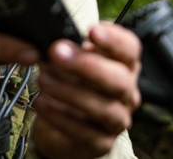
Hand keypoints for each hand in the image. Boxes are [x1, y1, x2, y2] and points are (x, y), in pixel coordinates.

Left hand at [30, 22, 141, 158]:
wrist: (61, 120)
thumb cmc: (70, 81)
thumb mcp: (69, 58)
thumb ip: (68, 47)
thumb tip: (56, 40)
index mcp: (123, 64)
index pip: (130, 49)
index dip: (114, 39)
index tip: (92, 30)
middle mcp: (126, 92)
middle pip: (119, 80)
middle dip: (86, 65)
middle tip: (57, 53)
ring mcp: (117, 119)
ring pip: (105, 108)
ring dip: (70, 92)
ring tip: (43, 80)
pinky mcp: (102, 142)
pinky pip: (86, 133)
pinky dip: (61, 117)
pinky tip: (42, 103)